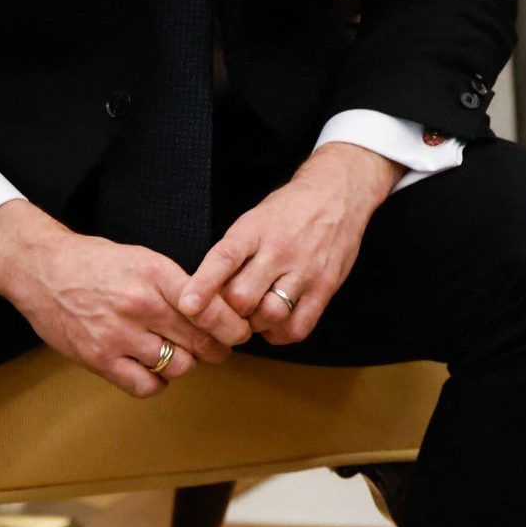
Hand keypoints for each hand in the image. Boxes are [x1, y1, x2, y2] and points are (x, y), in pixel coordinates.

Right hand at [0, 200, 242, 397]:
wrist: (43, 269)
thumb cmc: (96, 263)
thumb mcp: (144, 259)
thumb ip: (178, 285)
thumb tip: (215, 309)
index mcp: (157, 275)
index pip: (211, 309)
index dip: (233, 327)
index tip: (239, 331)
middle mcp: (140, 306)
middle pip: (200, 342)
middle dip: (218, 349)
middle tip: (219, 348)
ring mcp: (118, 336)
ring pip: (178, 366)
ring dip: (186, 364)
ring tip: (181, 354)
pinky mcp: (99, 360)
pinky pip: (145, 387)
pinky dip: (157, 383)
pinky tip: (154, 369)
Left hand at [179, 141, 402, 345]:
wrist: (338, 193)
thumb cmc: (289, 209)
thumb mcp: (254, 220)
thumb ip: (232, 254)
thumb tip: (204, 292)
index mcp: (254, 229)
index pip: (224, 258)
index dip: (203, 285)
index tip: (187, 306)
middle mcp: (280, 250)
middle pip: (243, 297)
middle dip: (228, 312)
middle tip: (227, 311)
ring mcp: (305, 270)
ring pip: (270, 315)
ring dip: (255, 324)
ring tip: (254, 314)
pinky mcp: (326, 287)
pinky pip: (298, 326)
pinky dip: (280, 333)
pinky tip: (276, 322)